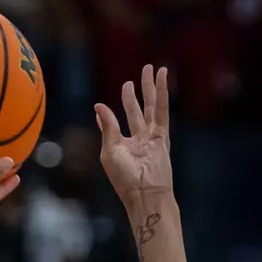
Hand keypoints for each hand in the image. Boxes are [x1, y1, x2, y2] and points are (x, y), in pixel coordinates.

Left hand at [95, 65, 173, 209]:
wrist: (145, 193)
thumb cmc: (124, 178)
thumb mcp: (110, 150)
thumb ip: (107, 126)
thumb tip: (98, 106)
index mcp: (120, 147)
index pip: (114, 128)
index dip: (108, 118)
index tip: (102, 108)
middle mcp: (137, 141)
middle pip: (136, 112)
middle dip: (133, 96)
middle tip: (131, 81)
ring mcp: (152, 137)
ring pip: (151, 107)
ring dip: (150, 88)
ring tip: (151, 69)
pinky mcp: (163, 135)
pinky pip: (161, 109)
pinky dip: (162, 92)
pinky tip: (162, 77)